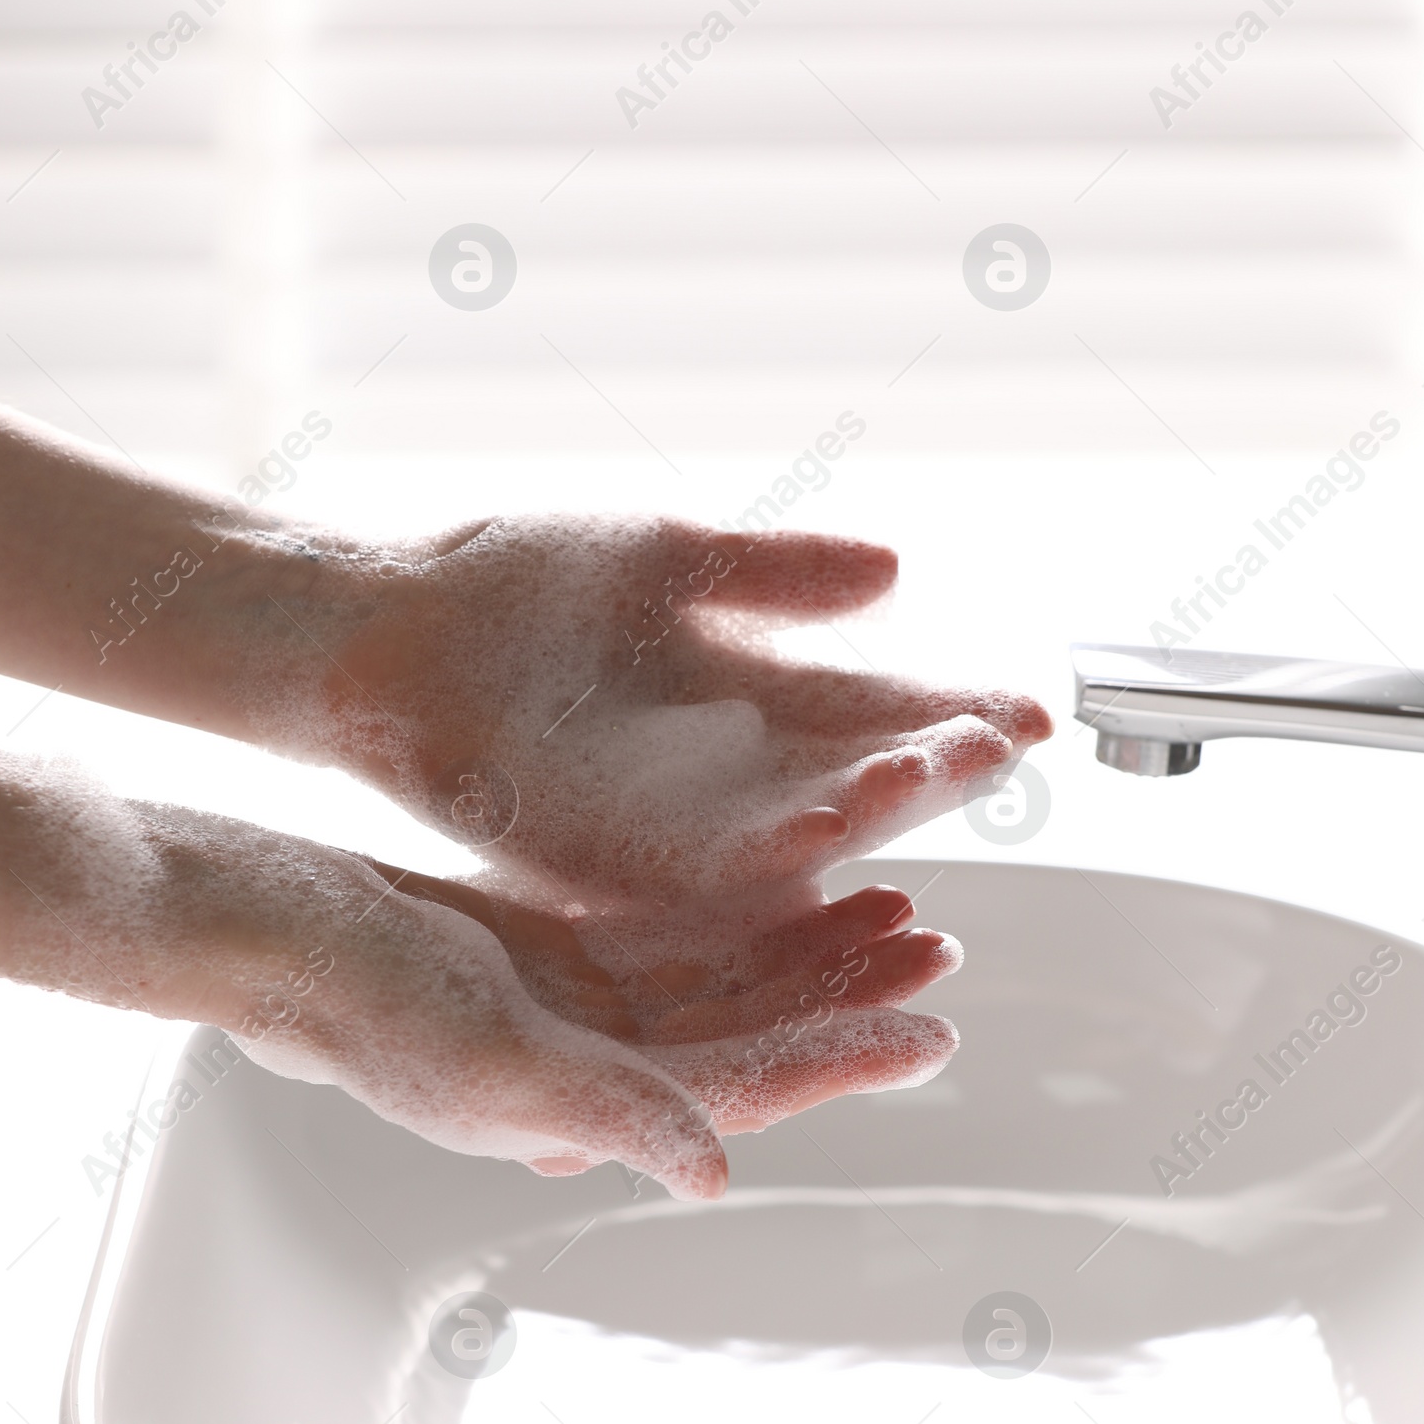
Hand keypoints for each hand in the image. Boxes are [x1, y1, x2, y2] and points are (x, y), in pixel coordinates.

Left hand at [301, 515, 1049, 906]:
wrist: (391, 627)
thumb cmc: (515, 584)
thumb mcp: (668, 556)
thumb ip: (777, 572)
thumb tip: (893, 568)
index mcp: (752, 697)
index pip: (877, 712)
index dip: (952, 712)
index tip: (1032, 706)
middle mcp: (730, 775)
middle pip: (857, 776)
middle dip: (937, 764)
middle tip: (1012, 742)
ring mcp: (675, 824)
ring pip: (799, 828)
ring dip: (875, 807)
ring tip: (947, 774)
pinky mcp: (613, 860)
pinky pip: (709, 866)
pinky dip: (772, 845)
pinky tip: (831, 821)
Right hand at [355, 860, 961, 1177]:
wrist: (282, 929)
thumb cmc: (367, 1003)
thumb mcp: (493, 1062)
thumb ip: (613, 1115)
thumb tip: (716, 1172)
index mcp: (588, 1115)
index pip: (745, 1094)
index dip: (842, 1063)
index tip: (932, 1033)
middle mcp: (599, 1074)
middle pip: (756, 1040)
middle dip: (848, 1002)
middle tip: (936, 951)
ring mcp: (584, 1016)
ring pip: (728, 989)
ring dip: (810, 955)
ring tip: (894, 909)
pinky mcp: (566, 959)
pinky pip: (683, 945)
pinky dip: (746, 919)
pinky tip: (802, 881)